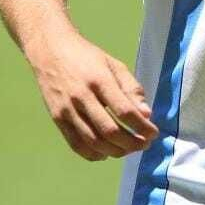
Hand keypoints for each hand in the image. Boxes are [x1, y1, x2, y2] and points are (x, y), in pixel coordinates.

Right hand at [28, 31, 157, 160]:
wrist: (50, 50)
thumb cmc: (86, 56)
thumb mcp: (114, 64)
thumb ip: (131, 88)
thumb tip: (146, 114)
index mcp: (99, 80)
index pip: (124, 111)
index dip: (141, 126)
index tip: (154, 133)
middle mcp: (81, 96)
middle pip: (109, 131)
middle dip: (131, 143)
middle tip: (144, 144)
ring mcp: (67, 110)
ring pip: (93, 142)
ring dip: (115, 151)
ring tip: (129, 149)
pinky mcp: (56, 119)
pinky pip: (76, 144)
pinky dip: (93, 154)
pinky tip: (106, 152)